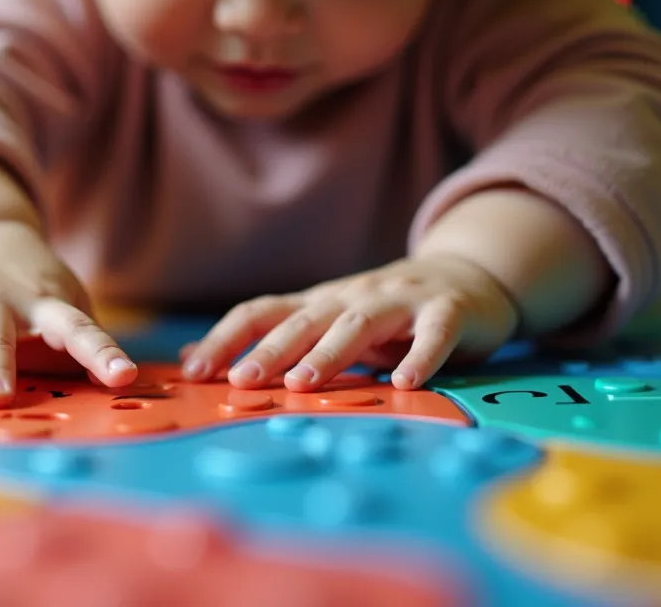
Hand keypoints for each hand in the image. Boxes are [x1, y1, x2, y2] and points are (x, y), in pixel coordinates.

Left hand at [180, 253, 519, 390]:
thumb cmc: (388, 313)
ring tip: (303, 383)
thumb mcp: (326, 322)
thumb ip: (271, 340)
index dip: (225, 339)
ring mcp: (401, 301)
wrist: (469, 277)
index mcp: (319, 303)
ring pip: (359, 323)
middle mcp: (353, 297)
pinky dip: (419, 356)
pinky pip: (432, 334)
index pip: (261, 313)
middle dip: (269, 351)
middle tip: (242, 381)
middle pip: (304, 320)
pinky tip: (406, 382)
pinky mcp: (448, 312)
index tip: (193, 372)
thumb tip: (191, 356)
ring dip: (330, 353)